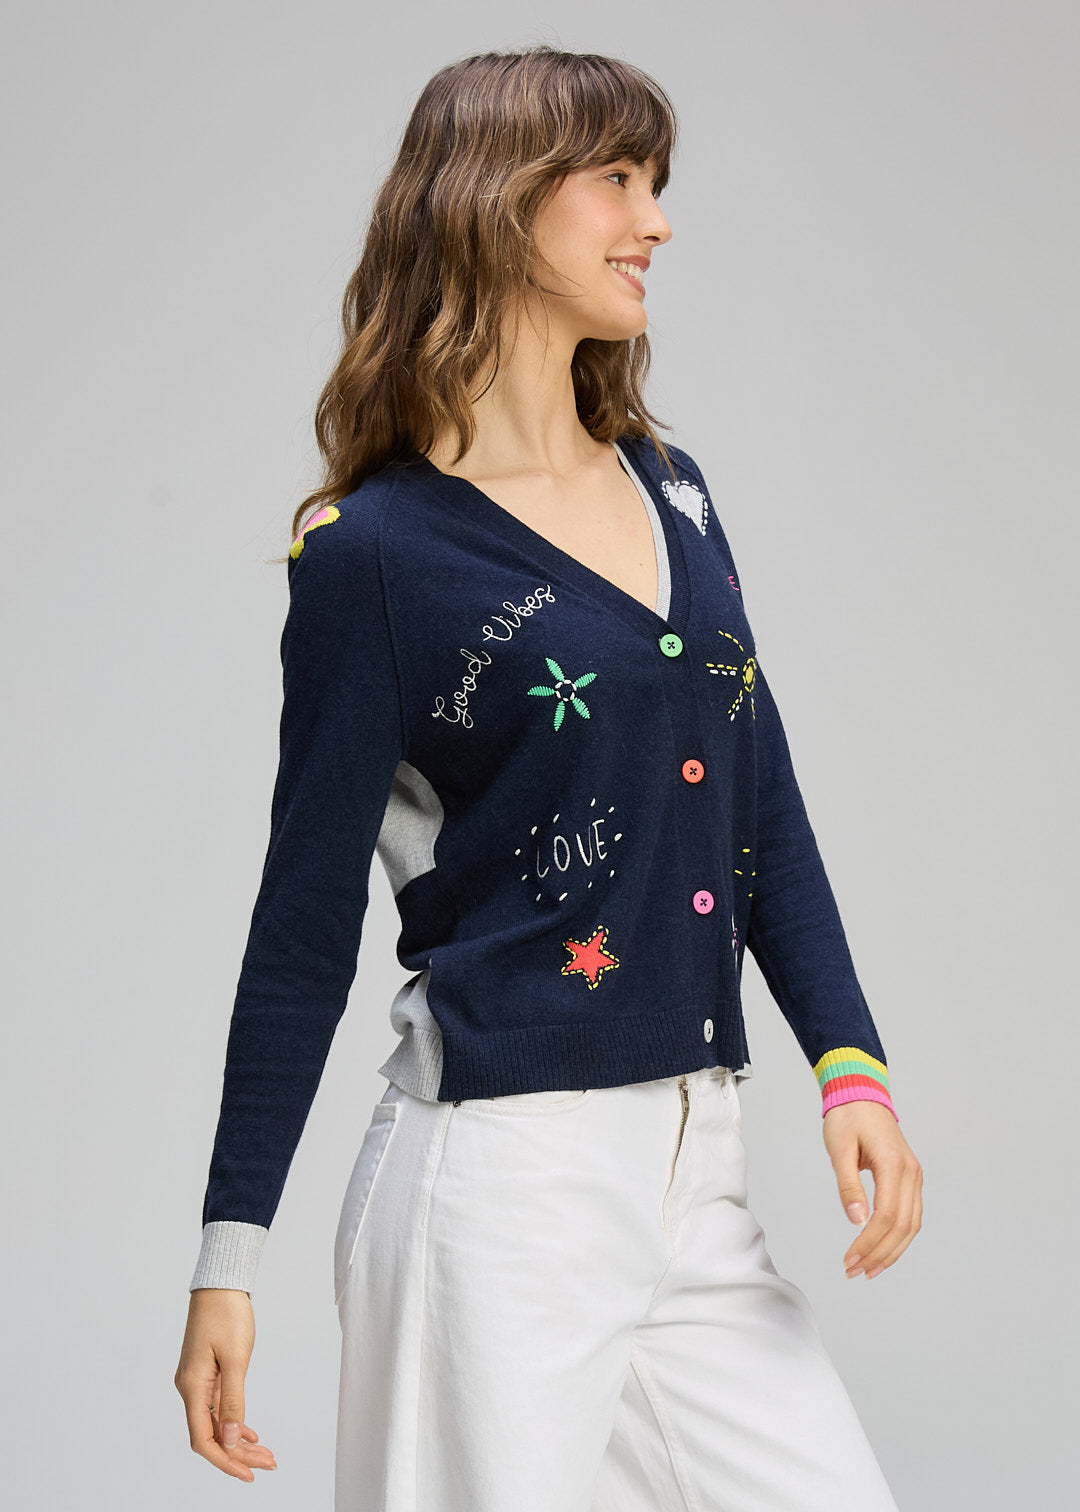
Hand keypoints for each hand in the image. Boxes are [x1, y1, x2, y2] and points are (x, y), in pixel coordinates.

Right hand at [174, 1288, 276, 1480]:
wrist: (220, 1284)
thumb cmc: (227, 1314)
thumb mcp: (236, 1358)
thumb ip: (233, 1400)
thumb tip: (232, 1439)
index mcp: (192, 1387)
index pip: (204, 1439)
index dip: (225, 1460)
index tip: (249, 1473)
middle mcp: (189, 1388)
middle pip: (211, 1435)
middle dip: (238, 1454)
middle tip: (268, 1464)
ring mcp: (196, 1381)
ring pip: (217, 1422)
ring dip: (240, 1439)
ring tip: (266, 1453)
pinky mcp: (205, 1373)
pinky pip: (218, 1406)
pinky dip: (235, 1421)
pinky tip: (251, 1432)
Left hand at [822, 1100, 922, 1280]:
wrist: (862, 1095)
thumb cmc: (847, 1117)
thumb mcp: (839, 1148)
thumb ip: (848, 1185)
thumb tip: (856, 1220)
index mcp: (893, 1164)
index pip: (886, 1216)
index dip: (869, 1243)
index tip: (850, 1259)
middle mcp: (910, 1173)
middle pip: (902, 1227)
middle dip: (879, 1254)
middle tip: (854, 1271)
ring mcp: (914, 1176)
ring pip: (911, 1226)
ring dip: (891, 1251)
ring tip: (868, 1269)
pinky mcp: (910, 1179)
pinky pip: (910, 1216)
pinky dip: (898, 1238)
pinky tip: (882, 1250)